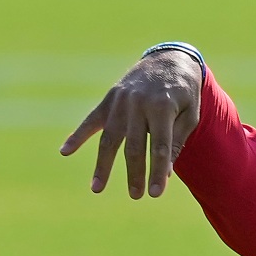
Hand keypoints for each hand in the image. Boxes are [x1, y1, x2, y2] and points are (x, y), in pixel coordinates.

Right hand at [59, 50, 202, 198]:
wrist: (169, 59)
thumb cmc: (184, 92)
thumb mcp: (191, 114)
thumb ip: (177, 141)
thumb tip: (165, 172)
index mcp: (162, 106)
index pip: (160, 146)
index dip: (158, 171)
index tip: (156, 193)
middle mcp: (138, 103)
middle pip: (133, 146)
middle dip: (135, 173)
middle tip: (136, 196)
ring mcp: (121, 101)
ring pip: (109, 138)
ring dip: (102, 165)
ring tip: (97, 189)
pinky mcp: (109, 99)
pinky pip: (91, 120)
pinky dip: (77, 136)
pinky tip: (65, 151)